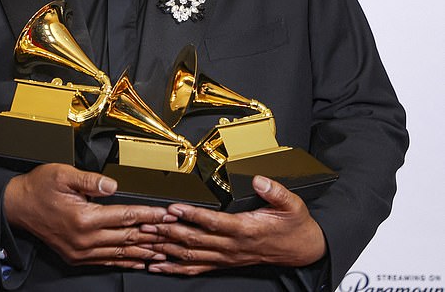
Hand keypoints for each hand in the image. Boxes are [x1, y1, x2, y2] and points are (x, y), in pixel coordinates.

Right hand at [3, 163, 175, 269]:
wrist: (17, 205)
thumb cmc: (39, 187)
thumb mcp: (64, 174)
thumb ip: (91, 181)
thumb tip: (113, 186)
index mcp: (83, 218)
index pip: (125, 216)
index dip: (148, 215)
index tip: (165, 214)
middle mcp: (84, 239)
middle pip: (127, 237)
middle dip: (153, 234)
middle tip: (173, 232)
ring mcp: (80, 251)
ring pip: (119, 252)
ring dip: (143, 251)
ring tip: (164, 250)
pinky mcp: (76, 256)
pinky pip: (106, 260)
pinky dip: (124, 260)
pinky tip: (137, 260)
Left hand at [140, 175, 326, 274]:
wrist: (302, 249)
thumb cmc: (294, 226)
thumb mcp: (292, 204)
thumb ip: (275, 191)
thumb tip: (259, 180)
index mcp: (246, 229)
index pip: (214, 222)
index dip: (192, 215)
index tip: (174, 208)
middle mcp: (233, 246)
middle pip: (195, 240)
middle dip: (169, 231)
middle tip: (148, 223)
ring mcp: (227, 257)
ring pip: (192, 255)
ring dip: (167, 248)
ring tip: (146, 240)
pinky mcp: (224, 262)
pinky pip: (197, 268)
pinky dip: (175, 268)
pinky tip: (158, 266)